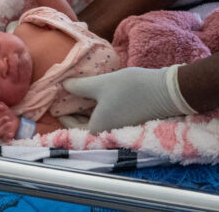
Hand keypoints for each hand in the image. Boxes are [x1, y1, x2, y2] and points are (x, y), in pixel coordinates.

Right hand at [0, 101, 19, 141]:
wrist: (16, 121)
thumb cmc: (8, 114)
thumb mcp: (6, 109)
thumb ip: (2, 106)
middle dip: (0, 121)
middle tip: (7, 117)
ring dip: (3, 128)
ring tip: (10, 123)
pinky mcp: (3, 138)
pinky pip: (3, 139)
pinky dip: (7, 137)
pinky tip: (11, 133)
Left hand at [63, 66, 195, 132]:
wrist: (165, 91)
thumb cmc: (130, 88)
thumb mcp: (101, 84)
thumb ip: (79, 87)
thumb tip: (62, 85)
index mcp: (96, 130)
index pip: (71, 126)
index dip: (61, 112)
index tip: (53, 99)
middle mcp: (106, 135)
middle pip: (83, 125)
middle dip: (73, 110)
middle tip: (63, 93)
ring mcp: (117, 130)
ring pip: (95, 120)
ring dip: (85, 108)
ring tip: (77, 91)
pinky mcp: (126, 122)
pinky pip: (106, 117)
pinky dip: (98, 108)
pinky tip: (95, 94)